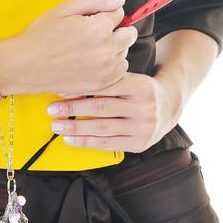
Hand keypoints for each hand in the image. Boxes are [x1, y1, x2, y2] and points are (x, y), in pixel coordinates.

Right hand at [0, 0, 137, 96]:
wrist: (25, 65)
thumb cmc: (41, 36)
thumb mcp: (65, 9)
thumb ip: (96, 1)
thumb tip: (119, 0)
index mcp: (99, 28)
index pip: (120, 13)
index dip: (106, 13)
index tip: (93, 18)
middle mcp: (106, 50)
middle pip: (129, 34)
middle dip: (116, 30)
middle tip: (94, 32)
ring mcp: (105, 69)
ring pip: (125, 52)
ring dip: (114, 48)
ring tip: (90, 48)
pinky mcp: (101, 84)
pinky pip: (120, 71)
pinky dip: (111, 65)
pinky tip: (92, 61)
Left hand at [46, 70, 182, 152]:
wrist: (170, 106)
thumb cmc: (141, 89)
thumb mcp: (131, 77)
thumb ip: (108, 79)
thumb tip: (71, 82)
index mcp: (140, 85)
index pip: (105, 86)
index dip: (81, 88)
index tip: (60, 90)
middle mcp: (144, 107)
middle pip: (101, 107)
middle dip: (73, 108)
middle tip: (52, 109)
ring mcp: (143, 127)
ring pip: (103, 128)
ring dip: (76, 127)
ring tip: (57, 125)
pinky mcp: (140, 144)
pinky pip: (108, 144)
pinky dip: (87, 142)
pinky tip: (71, 139)